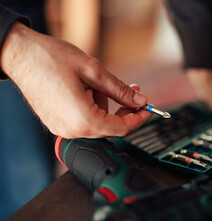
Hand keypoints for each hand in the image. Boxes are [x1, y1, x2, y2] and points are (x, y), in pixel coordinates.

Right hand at [0, 23, 151, 137]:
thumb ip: (120, 90)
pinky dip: (94, 107)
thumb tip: (140, 100)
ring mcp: (63, 128)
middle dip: (125, 110)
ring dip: (107, 106)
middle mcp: (72, 130)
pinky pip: (85, 121)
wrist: (19, 55)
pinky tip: (89, 89)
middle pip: (111, 128)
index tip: (149, 108)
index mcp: (83, 119)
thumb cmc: (50, 59)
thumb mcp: (93, 71)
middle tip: (134, 92)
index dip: (139, 119)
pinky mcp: (58, 123)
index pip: (122, 129)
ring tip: (100, 83)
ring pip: (98, 124)